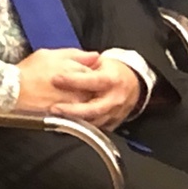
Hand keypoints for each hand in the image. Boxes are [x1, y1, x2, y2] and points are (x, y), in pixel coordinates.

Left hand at [14, 48, 142, 131]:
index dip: (73, 80)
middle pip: (93, 109)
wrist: (133, 85)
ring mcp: (114, 114)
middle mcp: (114, 99)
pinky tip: (68, 124)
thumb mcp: (101, 62)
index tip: (55, 79)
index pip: (91, 81)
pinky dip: (82, 128)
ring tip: (56, 119)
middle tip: (54, 108)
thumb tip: (67, 59)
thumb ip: (84, 60)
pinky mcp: (113, 124)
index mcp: (111, 80)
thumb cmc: (112, 72)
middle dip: (72, 110)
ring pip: (94, 122)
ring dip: (75, 122)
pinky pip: (96, 129)